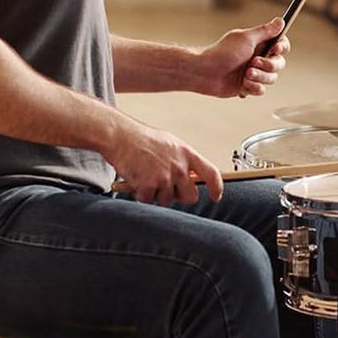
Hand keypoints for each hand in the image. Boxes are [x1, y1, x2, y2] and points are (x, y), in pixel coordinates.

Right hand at [103, 120, 223, 205]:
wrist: (120, 136)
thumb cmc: (141, 138)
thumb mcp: (170, 144)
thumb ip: (182, 159)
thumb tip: (190, 175)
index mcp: (187, 154)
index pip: (211, 174)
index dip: (216, 188)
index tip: (216, 196)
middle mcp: (179, 167)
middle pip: (190, 196)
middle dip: (180, 196)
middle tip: (166, 188)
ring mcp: (164, 177)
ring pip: (167, 200)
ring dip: (156, 194)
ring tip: (146, 177)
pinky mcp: (148, 186)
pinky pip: (148, 200)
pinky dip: (141, 194)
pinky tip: (136, 180)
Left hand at [195, 17, 290, 98]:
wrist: (205, 72)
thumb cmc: (223, 53)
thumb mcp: (246, 38)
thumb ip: (265, 31)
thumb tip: (281, 20)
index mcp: (258, 44)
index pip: (281, 44)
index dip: (281, 48)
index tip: (276, 49)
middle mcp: (258, 57)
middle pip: (279, 63)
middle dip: (269, 65)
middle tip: (253, 62)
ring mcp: (253, 72)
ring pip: (271, 78)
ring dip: (260, 77)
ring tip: (245, 74)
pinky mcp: (248, 86)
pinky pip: (261, 90)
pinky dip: (253, 87)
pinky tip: (243, 84)